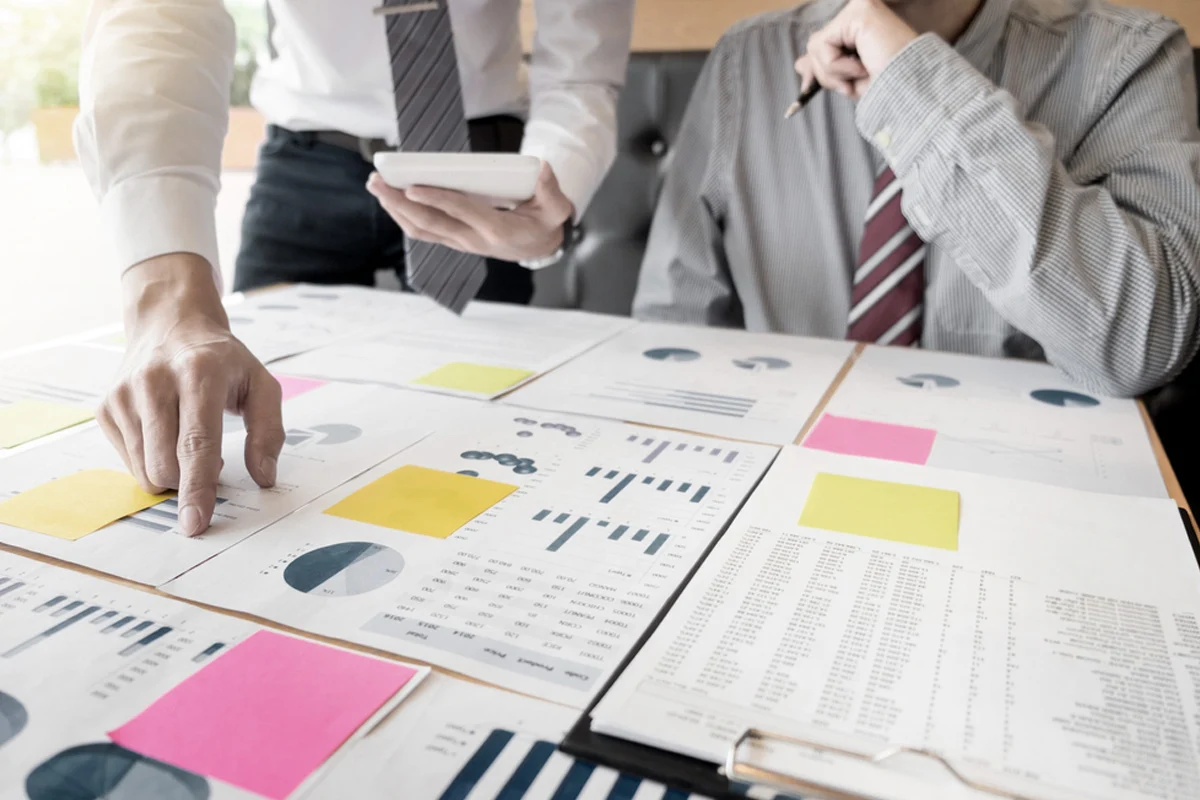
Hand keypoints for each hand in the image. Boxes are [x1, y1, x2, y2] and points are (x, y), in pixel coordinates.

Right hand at [98, 253, 284, 536]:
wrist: (170, 324)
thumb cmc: (222, 361)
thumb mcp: (262, 384)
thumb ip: (269, 432)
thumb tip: (264, 478)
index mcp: (199, 373)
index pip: (197, 443)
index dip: (197, 488)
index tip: (195, 523)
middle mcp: (154, 381)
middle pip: (166, 465)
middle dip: (189, 482)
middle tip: (211, 459)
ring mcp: (124, 394)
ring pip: (145, 470)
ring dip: (172, 473)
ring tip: (187, 439)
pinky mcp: (106, 406)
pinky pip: (130, 461)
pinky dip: (153, 460)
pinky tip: (166, 432)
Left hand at [366, 162, 573, 262]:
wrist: (541, 247)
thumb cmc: (545, 223)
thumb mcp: (556, 208)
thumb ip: (552, 190)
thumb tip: (543, 167)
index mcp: (495, 230)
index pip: (460, 212)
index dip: (435, 199)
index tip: (412, 188)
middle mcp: (473, 239)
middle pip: (430, 223)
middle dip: (400, 203)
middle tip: (378, 182)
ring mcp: (461, 242)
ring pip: (421, 229)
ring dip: (396, 210)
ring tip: (377, 188)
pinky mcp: (455, 240)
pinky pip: (424, 231)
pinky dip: (404, 216)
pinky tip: (391, 200)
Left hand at [794, 0, 918, 99]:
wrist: (910, 91)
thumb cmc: (888, 88)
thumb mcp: (848, 80)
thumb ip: (823, 67)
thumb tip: (798, 64)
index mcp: (860, 27)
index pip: (824, 42)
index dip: (815, 66)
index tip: (807, 87)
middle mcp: (860, 12)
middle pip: (816, 45)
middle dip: (826, 73)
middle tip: (852, 83)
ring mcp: (860, 8)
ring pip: (817, 46)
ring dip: (833, 72)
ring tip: (861, 73)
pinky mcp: (859, 12)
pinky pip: (824, 45)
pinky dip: (837, 66)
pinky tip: (861, 66)